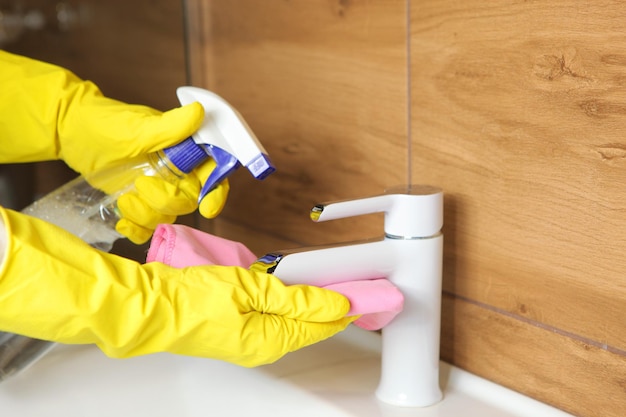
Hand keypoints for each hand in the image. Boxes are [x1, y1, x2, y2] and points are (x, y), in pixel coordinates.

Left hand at [0, 51, 228, 242]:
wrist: (71, 133)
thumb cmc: (105, 124)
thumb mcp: (137, 128)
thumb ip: (170, 127)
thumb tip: (199, 112)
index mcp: (185, 149)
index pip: (213, 173)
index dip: (216, 192)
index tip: (207, 208)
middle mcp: (178, 170)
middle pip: (190, 199)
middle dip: (166, 200)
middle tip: (140, 186)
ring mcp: (159, 188)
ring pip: (169, 214)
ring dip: (146, 214)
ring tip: (123, 198)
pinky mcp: (140, 202)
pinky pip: (149, 226)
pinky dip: (137, 229)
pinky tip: (122, 220)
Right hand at [0, 208, 352, 365]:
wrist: (153, 307)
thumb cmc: (194, 297)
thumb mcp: (250, 289)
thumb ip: (296, 298)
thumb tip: (333, 303)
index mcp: (271, 339)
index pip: (322, 324)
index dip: (348, 308)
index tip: (371, 296)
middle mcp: (265, 346)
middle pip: (312, 327)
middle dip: (336, 309)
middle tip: (359, 289)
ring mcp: (252, 341)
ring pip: (296, 324)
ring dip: (316, 308)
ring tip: (337, 290)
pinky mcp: (241, 331)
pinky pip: (277, 321)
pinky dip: (295, 308)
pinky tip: (301, 296)